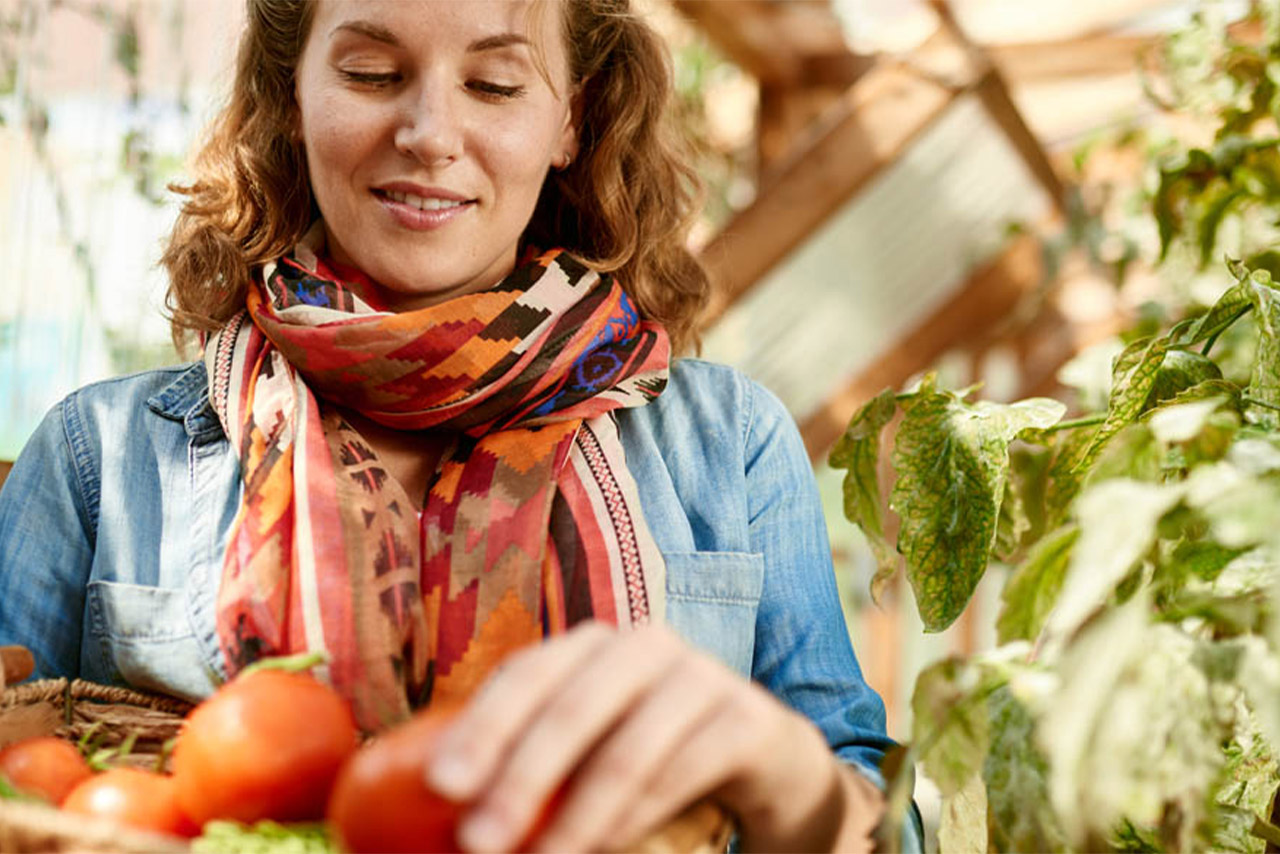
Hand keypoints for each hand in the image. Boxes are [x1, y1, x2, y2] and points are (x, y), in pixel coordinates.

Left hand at [424, 621, 884, 852]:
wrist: (762, 757)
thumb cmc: (650, 753)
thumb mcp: (589, 748)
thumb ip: (529, 761)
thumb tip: (433, 808)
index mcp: (591, 645)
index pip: (527, 674)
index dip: (481, 726)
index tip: (439, 786)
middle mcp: (644, 645)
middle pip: (571, 707)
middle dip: (518, 779)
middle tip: (478, 841)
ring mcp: (700, 676)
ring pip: (626, 751)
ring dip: (576, 820)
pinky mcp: (746, 718)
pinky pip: (680, 773)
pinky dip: (635, 819)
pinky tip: (601, 851)